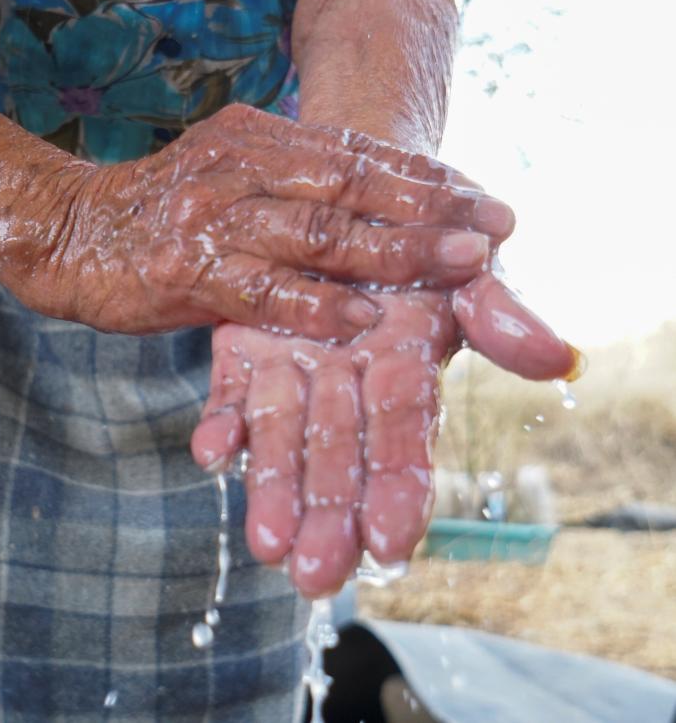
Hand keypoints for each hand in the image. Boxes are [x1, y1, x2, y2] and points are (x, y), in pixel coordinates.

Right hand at [35, 103, 516, 339]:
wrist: (66, 232)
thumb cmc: (158, 211)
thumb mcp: (228, 172)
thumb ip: (290, 181)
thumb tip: (374, 201)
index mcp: (254, 137)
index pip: (354, 154)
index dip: (425, 179)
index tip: (486, 200)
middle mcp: (237, 167)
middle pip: (349, 186)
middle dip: (430, 210)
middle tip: (497, 229)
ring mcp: (211, 218)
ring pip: (318, 234)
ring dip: (395, 253)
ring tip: (459, 266)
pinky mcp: (185, 272)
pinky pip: (264, 292)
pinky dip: (317, 307)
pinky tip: (363, 321)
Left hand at [189, 273, 578, 597]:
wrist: (354, 191)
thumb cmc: (422, 237)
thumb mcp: (468, 267)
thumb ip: (500, 314)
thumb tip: (557, 358)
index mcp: (403, 367)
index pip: (403, 438)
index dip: (398, 488)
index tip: (391, 545)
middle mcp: (346, 378)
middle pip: (337, 454)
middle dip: (327, 515)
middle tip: (315, 576)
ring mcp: (291, 364)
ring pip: (281, 436)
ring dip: (273, 488)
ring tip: (267, 545)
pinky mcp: (243, 346)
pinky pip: (230, 392)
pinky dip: (222, 423)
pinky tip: (211, 453)